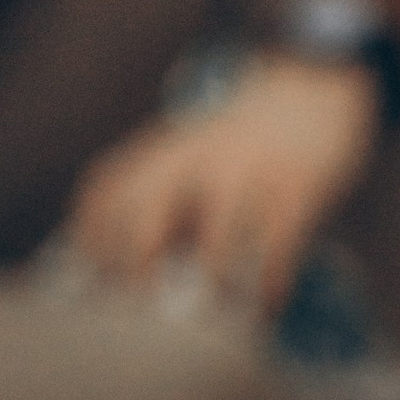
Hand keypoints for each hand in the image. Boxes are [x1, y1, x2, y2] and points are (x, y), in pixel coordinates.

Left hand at [65, 57, 379, 315]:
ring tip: (214, 312)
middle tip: (139, 306)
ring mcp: (249, 171)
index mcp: (167, 150)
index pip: (108, 187)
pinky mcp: (297, 187)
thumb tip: (126, 274)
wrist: (312, 87)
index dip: (90, 235)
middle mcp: (199, 158)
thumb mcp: (193, 154)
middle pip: (149, 206)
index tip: (87, 280)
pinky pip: (278, 244)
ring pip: (218, 232)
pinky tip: (267, 307)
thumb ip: (161, 202)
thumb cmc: (243, 145)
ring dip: (212, 278)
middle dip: (136, 260)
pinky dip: (270, 283)